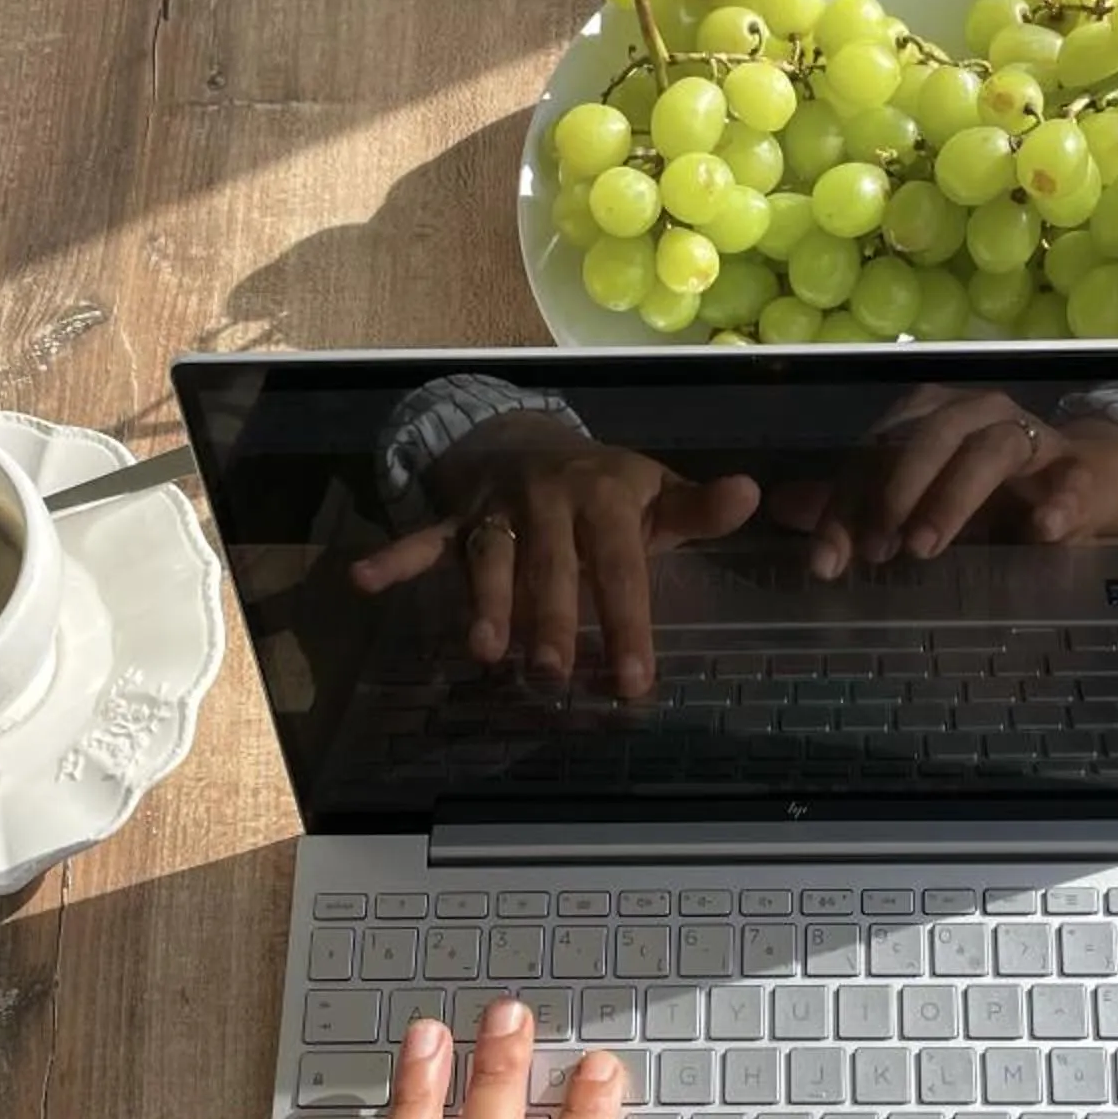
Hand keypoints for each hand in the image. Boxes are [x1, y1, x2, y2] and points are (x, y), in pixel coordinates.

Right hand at [353, 413, 759, 694]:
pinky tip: (364, 581)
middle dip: (550, 619)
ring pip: (490, 556)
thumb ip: (700, 509)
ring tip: (482, 651)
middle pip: (551, 566)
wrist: (527, 437)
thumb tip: (753, 493)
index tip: (632, 680)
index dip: (626, 622)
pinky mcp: (457, 516)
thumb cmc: (606, 488)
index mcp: (606, 497)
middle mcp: (550, 500)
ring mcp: (498, 508)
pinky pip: (425, 538)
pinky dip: (395, 558)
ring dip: (483, 601)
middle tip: (552, 674)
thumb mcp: (656, 495)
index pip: (621, 565)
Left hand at [772, 388, 1117, 578]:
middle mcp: (977, 414)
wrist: (1078, 486)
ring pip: (990, 449)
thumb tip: (782, 508)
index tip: (827, 562)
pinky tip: (1043, 532)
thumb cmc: (986, 494)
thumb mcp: (917, 501)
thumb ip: (856, 505)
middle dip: (896, 491)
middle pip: (929, 436)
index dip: (845, 506)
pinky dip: (1058, 504)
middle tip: (879, 549)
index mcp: (930, 417)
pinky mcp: (1078, 471)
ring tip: (926, 546)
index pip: (875, 453)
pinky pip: (1070, 482)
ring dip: (954, 497)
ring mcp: (1033, 438)